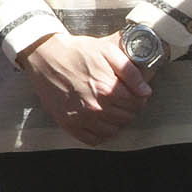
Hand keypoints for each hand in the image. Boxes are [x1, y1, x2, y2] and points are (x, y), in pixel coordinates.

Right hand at [19, 32, 153, 145]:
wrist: (45, 56)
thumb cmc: (77, 52)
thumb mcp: (107, 51)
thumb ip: (130, 72)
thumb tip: (146, 92)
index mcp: (107, 88)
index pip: (136, 104)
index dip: (139, 99)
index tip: (134, 94)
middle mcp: (95, 107)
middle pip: (126, 118)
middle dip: (129, 110)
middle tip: (123, 101)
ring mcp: (80, 117)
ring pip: (112, 131)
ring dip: (116, 122)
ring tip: (111, 110)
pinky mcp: (68, 123)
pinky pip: (92, 139)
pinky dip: (100, 134)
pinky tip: (98, 121)